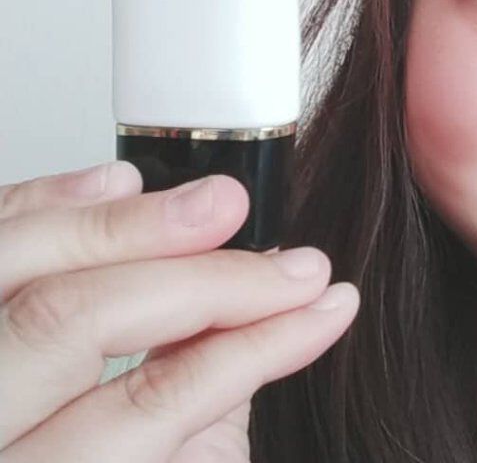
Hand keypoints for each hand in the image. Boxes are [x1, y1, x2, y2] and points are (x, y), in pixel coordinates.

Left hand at [0, 161, 359, 460]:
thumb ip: (199, 419)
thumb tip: (264, 320)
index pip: (153, 399)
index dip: (255, 344)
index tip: (320, 304)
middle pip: (74, 317)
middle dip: (202, 275)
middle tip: (288, 262)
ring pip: (18, 258)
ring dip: (132, 221)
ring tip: (219, 203)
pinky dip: (49, 199)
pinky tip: (118, 185)